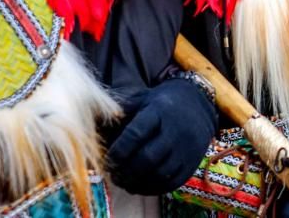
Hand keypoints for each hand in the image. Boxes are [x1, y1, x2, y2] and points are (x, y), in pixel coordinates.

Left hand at [107, 77, 217, 194]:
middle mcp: (176, 130)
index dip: (119, 151)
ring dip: (137, 182)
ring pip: (160, 173)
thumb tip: (90, 125)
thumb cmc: (160, 104)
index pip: (136, 134)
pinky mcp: (192, 163)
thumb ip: (117, 113)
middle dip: (126, 170)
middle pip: (148, 158)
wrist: (198, 105)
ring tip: (124, 181)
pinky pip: (171, 183)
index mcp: (160, 111)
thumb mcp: (141, 100)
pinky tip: (139, 185)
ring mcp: (187, 148)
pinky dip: (152, 188)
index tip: (107, 160)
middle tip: (113, 174)